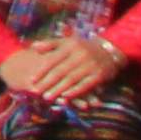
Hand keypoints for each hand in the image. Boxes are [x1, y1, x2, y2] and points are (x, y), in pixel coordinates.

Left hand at [1, 31, 122, 108]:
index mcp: (70, 45)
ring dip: (58, 89)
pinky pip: (85, 84)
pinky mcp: (99, 75)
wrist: (109, 50)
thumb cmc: (82, 47)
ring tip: (47, 97)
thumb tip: (33, 46)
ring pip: (71, 79)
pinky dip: (75, 91)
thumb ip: (50, 44)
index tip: (31, 80)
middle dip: (47, 82)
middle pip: (60, 71)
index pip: (53, 59)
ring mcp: (90, 65)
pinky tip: (65, 97)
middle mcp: (79, 54)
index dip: (41, 70)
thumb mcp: (67, 42)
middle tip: (35, 92)